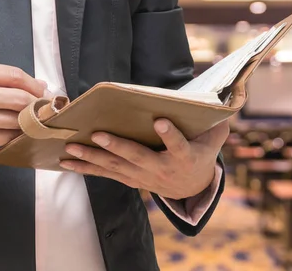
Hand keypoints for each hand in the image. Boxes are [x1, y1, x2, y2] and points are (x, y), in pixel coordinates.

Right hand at [0, 61, 46, 157]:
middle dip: (36, 103)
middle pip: (21, 98)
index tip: (42, 91)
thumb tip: (41, 86)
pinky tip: (15, 129)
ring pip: (18, 119)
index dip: (34, 85)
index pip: (16, 76)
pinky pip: (10, 135)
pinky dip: (17, 133)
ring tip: (28, 118)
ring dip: (29, 120)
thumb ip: (4, 78)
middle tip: (42, 106)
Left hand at [61, 119, 229, 199]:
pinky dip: (87, 168)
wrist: (192, 189)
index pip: (179, 146)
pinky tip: (67, 163)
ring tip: (72, 149)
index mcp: (185, 157)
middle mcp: (162, 169)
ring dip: (93, 158)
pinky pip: (107, 174)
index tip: (160, 121)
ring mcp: (144, 177)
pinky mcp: (132, 179)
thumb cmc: (201, 155)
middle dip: (117, 146)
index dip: (170, 135)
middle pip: (138, 158)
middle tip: (98, 134)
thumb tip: (223, 103)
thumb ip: (216, 123)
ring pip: (116, 167)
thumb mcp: (214, 139)